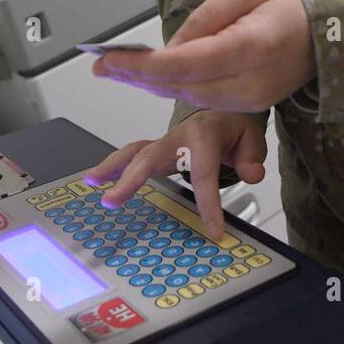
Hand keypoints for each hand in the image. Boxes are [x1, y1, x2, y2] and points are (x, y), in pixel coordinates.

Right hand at [81, 110, 267, 241]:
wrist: (224, 112)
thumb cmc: (233, 127)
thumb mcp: (251, 139)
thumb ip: (251, 158)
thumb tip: (251, 175)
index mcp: (204, 134)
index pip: (204, 172)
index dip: (208, 203)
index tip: (214, 231)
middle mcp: (179, 136)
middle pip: (151, 157)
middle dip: (131, 179)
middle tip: (112, 200)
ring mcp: (165, 142)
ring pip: (134, 152)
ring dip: (111, 167)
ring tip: (92, 181)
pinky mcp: (157, 149)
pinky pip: (133, 155)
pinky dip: (114, 166)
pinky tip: (96, 178)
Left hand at [91, 0, 315, 110]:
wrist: (331, 27)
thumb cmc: (291, 0)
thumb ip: (205, 18)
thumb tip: (169, 48)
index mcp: (251, 46)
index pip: (184, 63)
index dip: (142, 66)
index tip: (109, 60)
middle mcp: (251, 81)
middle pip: (181, 86)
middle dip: (136, 77)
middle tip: (101, 66)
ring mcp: (253, 99)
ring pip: (189, 97)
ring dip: (151, 86)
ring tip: (118, 70)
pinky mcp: (251, 106)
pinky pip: (204, 100)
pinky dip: (174, 89)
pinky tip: (151, 78)